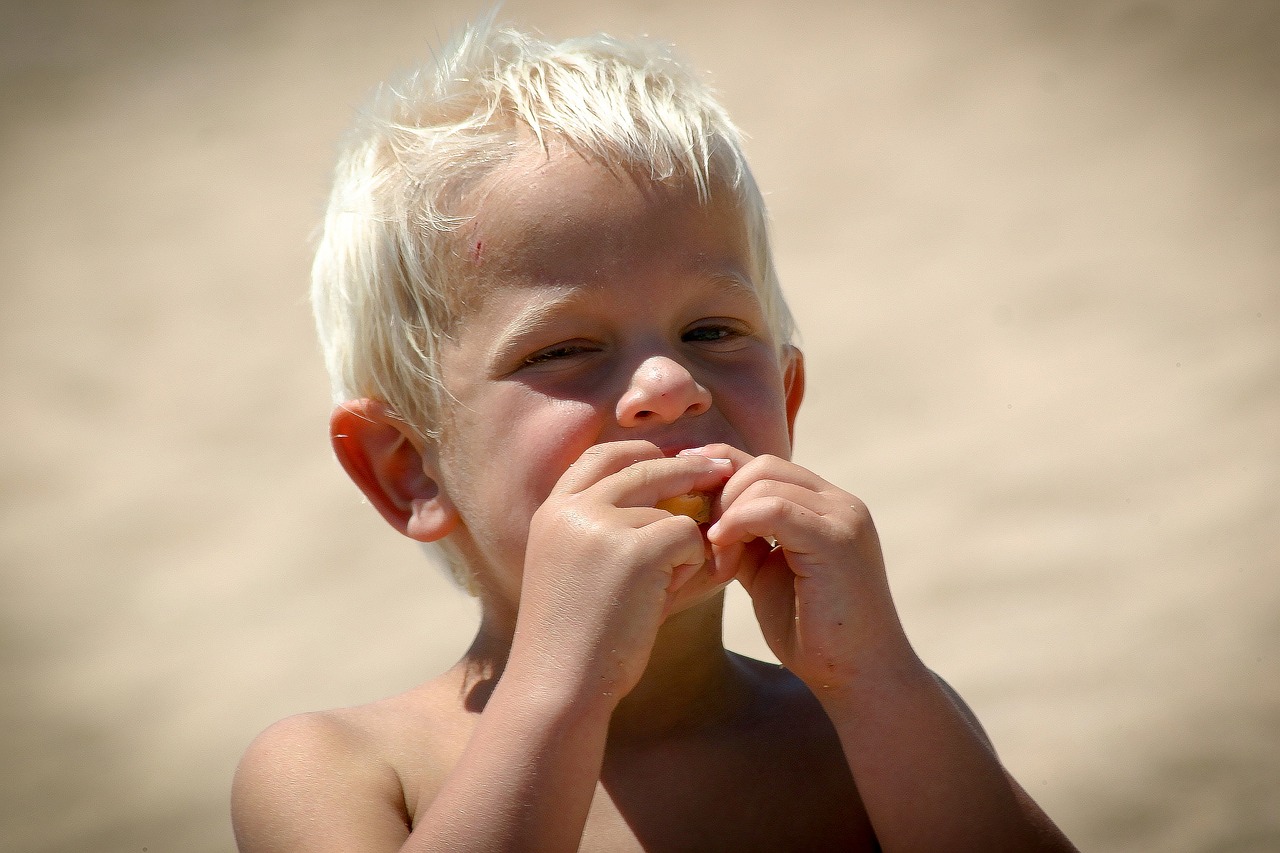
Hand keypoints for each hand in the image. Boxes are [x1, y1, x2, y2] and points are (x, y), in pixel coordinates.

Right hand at [512, 440, 734, 703]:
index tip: (676, 459)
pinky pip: (688, 537)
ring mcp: (601, 525)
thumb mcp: (586, 571)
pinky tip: (665, 598)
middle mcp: (572, 509)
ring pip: (672, 510)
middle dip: (689, 468)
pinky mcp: (635, 549)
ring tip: (661, 590)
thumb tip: (683, 498)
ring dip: (684, 545)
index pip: (602, 456)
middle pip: (643, 468)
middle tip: (724, 469)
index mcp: (552, 511)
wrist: (558, 686)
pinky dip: (691, 565)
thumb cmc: (579, 640)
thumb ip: (620, 531)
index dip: (643, 453)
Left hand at [691, 445, 912, 690]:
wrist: (856, 676)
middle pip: (762, 465)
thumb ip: (745, 538)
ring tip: (718, 558)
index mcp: (825, 506)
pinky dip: (738, 524)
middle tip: (704, 540)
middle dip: (720, 495)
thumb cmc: (811, 632)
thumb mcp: (766, 573)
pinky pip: (774, 508)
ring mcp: (843, 517)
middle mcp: (839, 502)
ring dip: (727, 514)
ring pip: (765, 480)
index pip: (765, 464)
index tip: (683, 492)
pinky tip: (724, 556)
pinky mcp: (837, 540)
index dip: (720, 471)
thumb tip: (706, 515)